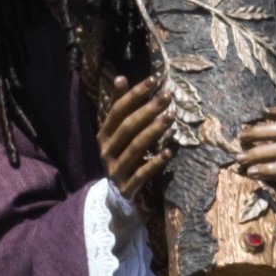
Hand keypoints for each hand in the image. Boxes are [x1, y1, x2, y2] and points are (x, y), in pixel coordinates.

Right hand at [99, 75, 173, 198]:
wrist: (116, 198)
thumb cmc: (121, 158)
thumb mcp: (117, 134)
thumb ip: (119, 107)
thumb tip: (120, 77)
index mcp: (103, 135)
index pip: (118, 110)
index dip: (135, 94)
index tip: (154, 79)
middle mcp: (106, 151)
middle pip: (127, 127)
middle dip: (148, 110)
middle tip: (167, 96)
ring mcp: (115, 170)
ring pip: (135, 148)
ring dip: (154, 131)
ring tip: (172, 117)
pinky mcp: (126, 188)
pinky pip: (142, 174)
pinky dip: (155, 162)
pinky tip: (169, 151)